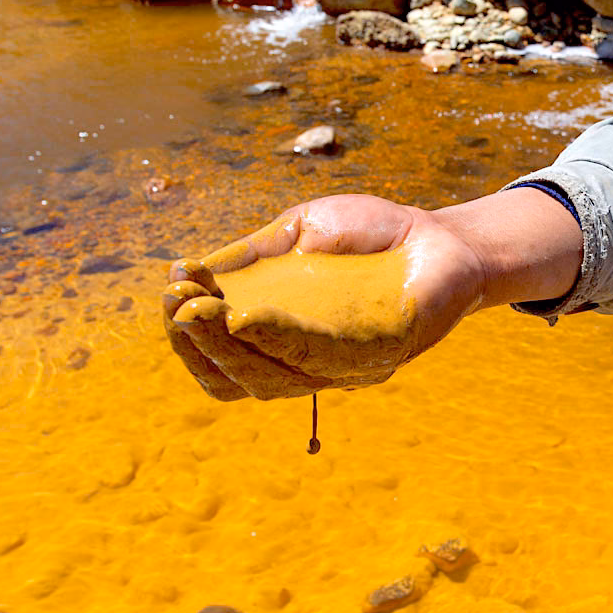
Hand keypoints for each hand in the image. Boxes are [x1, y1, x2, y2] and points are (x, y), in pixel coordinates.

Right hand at [161, 194, 490, 400]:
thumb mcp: (298, 233)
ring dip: (229, 350)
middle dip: (199, 345)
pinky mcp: (381, 355)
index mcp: (282, 340)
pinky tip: (250, 320)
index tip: (171, 294)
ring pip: (272, 379)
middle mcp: (308, 364)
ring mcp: (343, 366)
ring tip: (198, 315)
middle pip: (238, 379)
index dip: (191, 337)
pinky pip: (324, 359)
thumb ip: (251, 256)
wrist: (440, 233)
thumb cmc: (369, 235)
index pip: (224, 362)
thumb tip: (187, 274)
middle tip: (176, 307)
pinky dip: (281, 342)